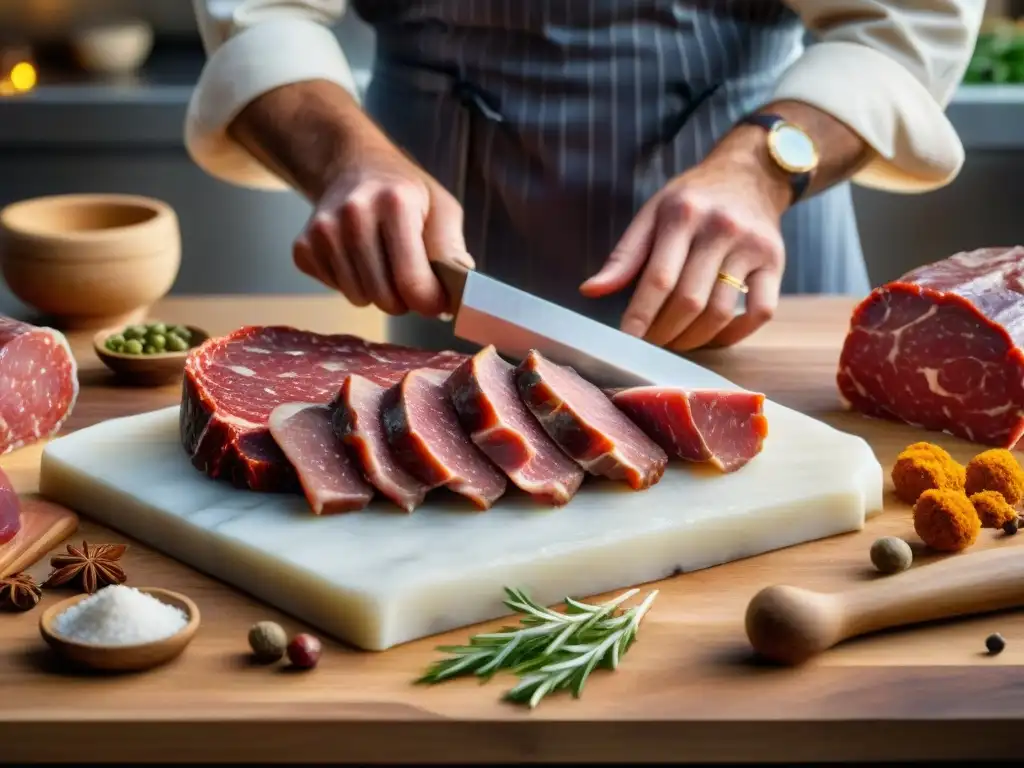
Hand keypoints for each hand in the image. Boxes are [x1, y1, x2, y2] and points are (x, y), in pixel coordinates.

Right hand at [293, 140, 473, 316]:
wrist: (353, 167)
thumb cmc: (406, 193)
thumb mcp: (442, 209)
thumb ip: (451, 250)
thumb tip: (460, 294)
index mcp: (395, 203)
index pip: (412, 281)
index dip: (430, 302)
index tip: (438, 301)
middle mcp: (354, 215)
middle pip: (385, 298)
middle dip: (405, 299)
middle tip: (410, 277)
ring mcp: (323, 231)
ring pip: (359, 298)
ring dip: (378, 293)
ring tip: (384, 264)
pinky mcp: (303, 247)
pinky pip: (335, 290)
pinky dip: (351, 284)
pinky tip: (357, 259)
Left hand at [580, 146, 786, 350]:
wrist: (749, 174)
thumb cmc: (693, 199)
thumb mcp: (653, 213)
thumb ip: (624, 255)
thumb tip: (590, 291)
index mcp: (682, 214)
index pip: (658, 278)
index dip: (640, 316)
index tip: (626, 340)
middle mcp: (720, 228)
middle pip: (689, 300)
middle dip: (664, 332)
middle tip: (649, 344)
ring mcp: (752, 246)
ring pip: (720, 311)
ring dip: (693, 339)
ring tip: (675, 342)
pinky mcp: (776, 261)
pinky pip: (760, 312)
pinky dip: (736, 334)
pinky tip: (715, 336)